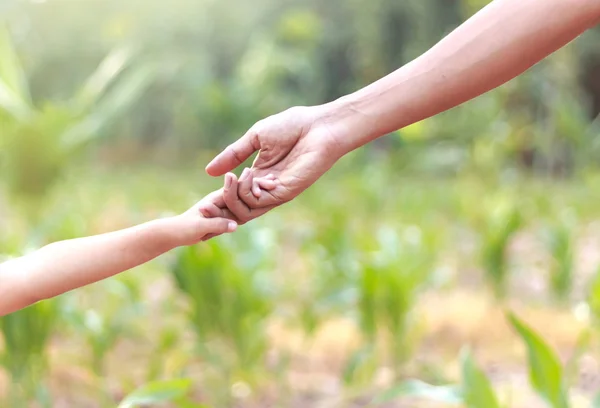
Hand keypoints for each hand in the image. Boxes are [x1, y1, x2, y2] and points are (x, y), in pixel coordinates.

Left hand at [170, 197, 238, 245]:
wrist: (175, 233)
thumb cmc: (185, 227)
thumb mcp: (201, 226)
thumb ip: (218, 224)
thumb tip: (235, 225)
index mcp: (217, 196)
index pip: (238, 193)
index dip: (239, 204)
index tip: (224, 217)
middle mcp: (222, 201)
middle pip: (240, 208)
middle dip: (230, 220)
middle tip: (210, 227)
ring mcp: (223, 209)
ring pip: (237, 218)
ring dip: (225, 227)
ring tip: (207, 230)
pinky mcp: (222, 218)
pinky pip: (232, 225)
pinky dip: (222, 231)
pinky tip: (209, 233)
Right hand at [203, 105, 346, 223]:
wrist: (318, 126)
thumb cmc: (292, 127)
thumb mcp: (255, 138)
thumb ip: (233, 154)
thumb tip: (208, 171)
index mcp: (258, 175)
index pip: (233, 195)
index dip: (217, 198)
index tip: (202, 199)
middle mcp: (265, 188)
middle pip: (236, 209)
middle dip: (219, 205)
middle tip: (208, 199)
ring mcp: (275, 193)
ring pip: (244, 210)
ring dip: (232, 196)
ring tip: (232, 177)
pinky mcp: (285, 194)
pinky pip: (258, 203)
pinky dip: (247, 193)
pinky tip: (248, 175)